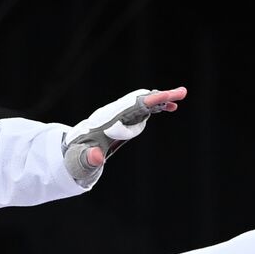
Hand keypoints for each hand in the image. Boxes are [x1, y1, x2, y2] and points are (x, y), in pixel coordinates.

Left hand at [63, 87, 186, 183]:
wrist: (73, 150)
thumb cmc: (77, 157)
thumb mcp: (81, 161)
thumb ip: (88, 159)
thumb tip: (96, 156)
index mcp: (106, 122)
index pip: (128, 110)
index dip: (145, 104)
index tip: (159, 98)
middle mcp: (115, 114)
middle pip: (140, 101)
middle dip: (158, 97)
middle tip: (181, 92)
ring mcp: (121, 115)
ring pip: (144, 103)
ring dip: (161, 99)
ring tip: (181, 95)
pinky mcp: (126, 119)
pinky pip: (144, 109)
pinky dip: (157, 106)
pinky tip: (171, 108)